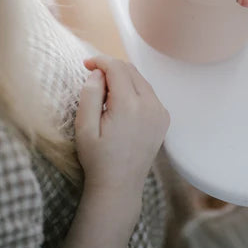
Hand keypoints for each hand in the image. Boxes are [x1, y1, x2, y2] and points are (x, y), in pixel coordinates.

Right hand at [75, 56, 169, 195]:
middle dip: (111, 68)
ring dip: (123, 79)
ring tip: (106, 95)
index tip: (86, 64)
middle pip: (131, 70)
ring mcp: (160, 111)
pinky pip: (148, 93)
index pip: (117, 68)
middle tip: (94, 79)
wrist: (119, 185)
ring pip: (141, 80)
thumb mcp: (84, 127)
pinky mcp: (164, 118)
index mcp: (129, 105)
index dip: (100, 61)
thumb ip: (90, 94)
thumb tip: (99, 72)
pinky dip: (134, 90)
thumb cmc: (97, 158)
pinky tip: (121, 105)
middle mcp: (150, 105)